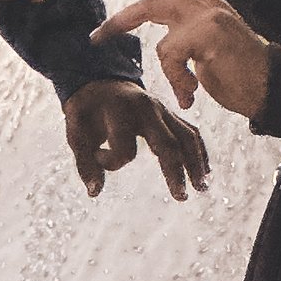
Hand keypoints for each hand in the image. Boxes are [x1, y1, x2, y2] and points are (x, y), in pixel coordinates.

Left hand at [62, 77, 211, 200]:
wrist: (101, 83)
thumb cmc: (87, 112)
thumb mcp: (76, 133)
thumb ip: (84, 162)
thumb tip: (95, 192)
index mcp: (121, 111)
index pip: (124, 149)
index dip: (109, 162)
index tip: (97, 157)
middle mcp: (147, 108)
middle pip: (168, 142)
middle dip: (175, 171)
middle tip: (181, 197)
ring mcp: (163, 110)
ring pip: (187, 137)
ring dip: (195, 163)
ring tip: (202, 188)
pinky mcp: (170, 115)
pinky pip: (191, 132)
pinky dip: (199, 152)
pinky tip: (204, 173)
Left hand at [104, 0, 273, 120]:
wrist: (271, 85)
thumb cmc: (242, 72)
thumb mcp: (209, 45)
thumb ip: (187, 33)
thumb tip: (165, 39)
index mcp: (205, 2)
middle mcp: (205, 3)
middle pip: (150, 3)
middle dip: (120, 22)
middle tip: (98, 37)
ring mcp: (206, 16)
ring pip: (161, 41)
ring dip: (168, 71)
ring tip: (185, 92)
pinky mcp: (207, 34)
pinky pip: (170, 57)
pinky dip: (177, 80)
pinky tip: (192, 93)